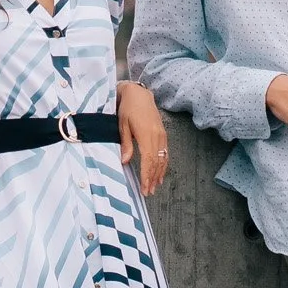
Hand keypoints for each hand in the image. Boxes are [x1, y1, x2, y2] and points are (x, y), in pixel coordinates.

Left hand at [118, 79, 169, 195]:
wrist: (139, 94)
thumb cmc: (127, 108)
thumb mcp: (122, 125)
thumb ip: (126, 144)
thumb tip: (124, 161)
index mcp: (146, 134)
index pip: (148, 160)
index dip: (147, 176)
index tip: (145, 188)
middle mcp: (157, 136)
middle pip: (157, 162)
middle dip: (153, 179)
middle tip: (148, 192)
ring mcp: (162, 135)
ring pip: (163, 159)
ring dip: (159, 174)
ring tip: (154, 187)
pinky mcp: (163, 134)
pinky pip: (165, 153)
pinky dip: (163, 165)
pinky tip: (160, 173)